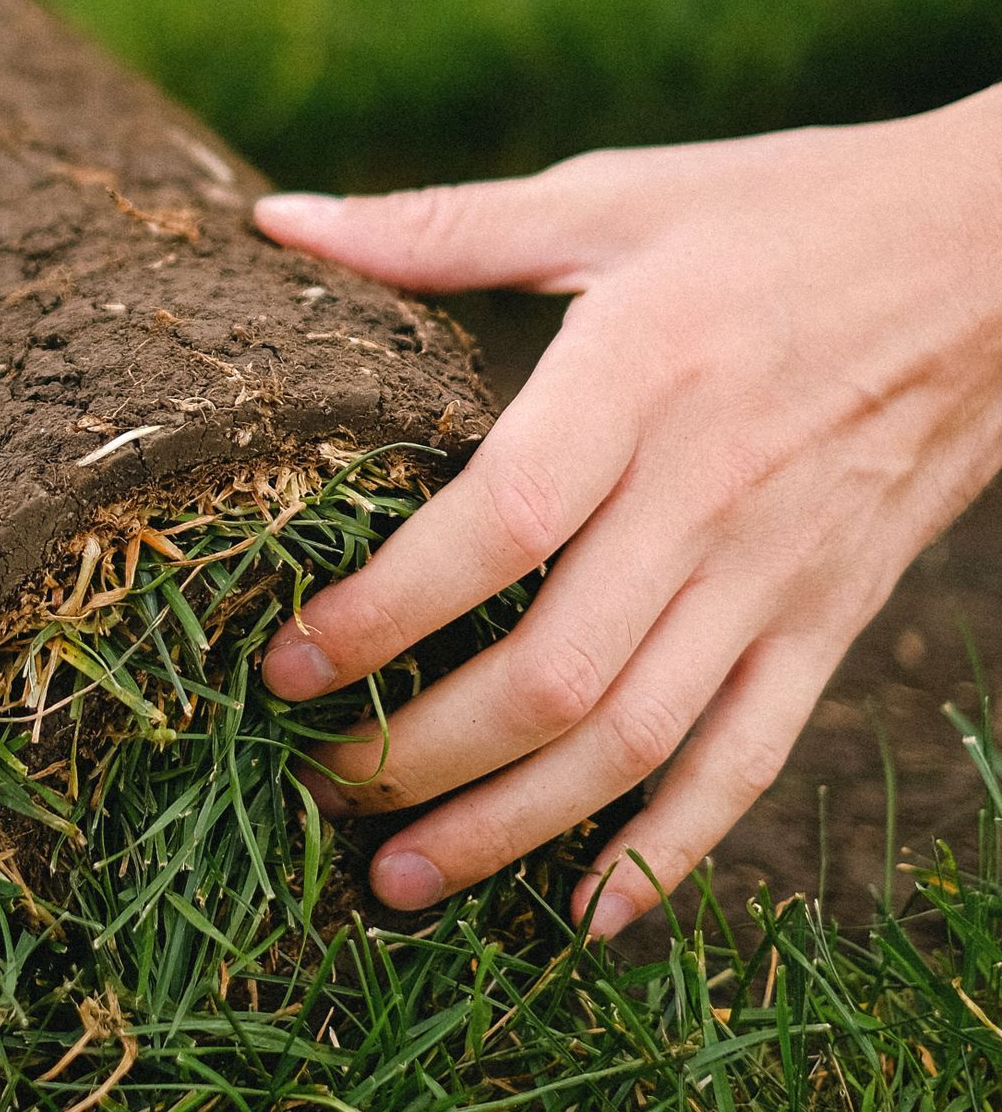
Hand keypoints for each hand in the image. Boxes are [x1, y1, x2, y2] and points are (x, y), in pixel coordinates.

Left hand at [255, 92, 1001, 938]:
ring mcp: (779, 575)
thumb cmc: (789, 213)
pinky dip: (669, 851)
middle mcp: (709, 497)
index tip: (285, 663)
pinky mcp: (832, 620)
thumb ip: (440, 227)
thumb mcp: (614, 196)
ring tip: (396, 880)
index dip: (383, 612)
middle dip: (418, 754)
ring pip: (635, 744)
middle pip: (553, 673)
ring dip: (509, 827)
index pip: (495, 529)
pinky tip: (584, 914)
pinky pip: (749, 760)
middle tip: (314, 782)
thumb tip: (278, 219)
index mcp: (639, 380)